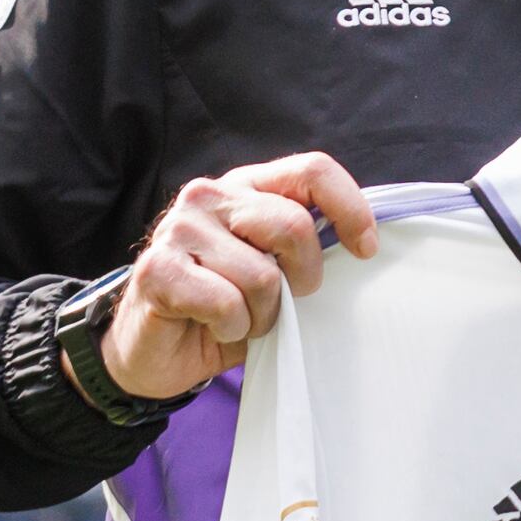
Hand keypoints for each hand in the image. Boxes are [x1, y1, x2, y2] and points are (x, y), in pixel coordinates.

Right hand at [102, 156, 374, 401]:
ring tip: (239, 318)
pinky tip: (211, 325)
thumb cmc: (225, 308)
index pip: (312, 171)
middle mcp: (209, 196)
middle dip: (303, 278)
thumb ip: (306, 247)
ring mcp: (178, 229)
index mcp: (246, 187)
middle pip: (293, 226)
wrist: (156, 349)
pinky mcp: (157, 268)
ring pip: (262, 276)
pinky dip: (232, 328)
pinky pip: (227, 304)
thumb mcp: (277, 270)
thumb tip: (364, 246)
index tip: (365, 250)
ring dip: (263, 314)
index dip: (350, 209)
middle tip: (282, 303)